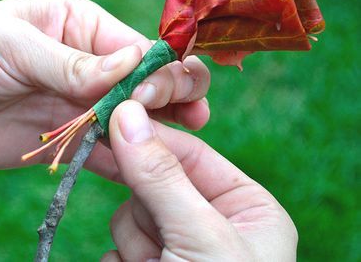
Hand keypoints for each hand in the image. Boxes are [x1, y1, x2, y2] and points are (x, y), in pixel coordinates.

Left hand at [0, 0, 209, 168]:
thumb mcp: (12, 45)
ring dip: (163, 128)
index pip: (138, 45)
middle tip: (186, 115)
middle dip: (172, 92)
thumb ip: (73, 62)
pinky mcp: (68, 139)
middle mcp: (89, 62)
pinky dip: (132, 158)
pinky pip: (109, 150)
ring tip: (186, 142)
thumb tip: (135, 62)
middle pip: (149, 78)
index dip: (159, 68)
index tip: (157, 94)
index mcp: (80, 25)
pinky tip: (153, 167)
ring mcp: (80, 104)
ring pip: (137, 116)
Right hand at [102, 101, 297, 260]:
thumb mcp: (201, 235)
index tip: (114, 116)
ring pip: (130, 214)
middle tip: (155, 229)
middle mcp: (212, 224)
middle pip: (154, 182)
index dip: (153, 137)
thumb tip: (126, 113)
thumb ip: (162, 176)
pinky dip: (122, 259)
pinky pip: (118, 244)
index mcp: (247, 208)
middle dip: (147, 207)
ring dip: (135, 242)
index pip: (192, 153)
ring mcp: (178, 245)